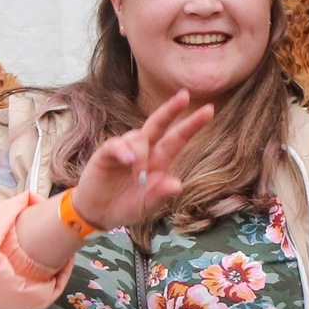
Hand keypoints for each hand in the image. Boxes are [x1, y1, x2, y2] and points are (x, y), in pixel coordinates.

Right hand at [67, 90, 217, 231]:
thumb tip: (177, 185)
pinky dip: (124, 151)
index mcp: (160, 160)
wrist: (99, 213)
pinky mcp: (106, 153)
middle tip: (184, 95)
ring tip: (137, 179)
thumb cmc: (127, 206)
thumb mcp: (146, 206)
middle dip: (171, 110)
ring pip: (139, 138)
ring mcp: (125, 149)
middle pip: (159, 124)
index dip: (192, 125)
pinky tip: (128, 161)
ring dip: (141, 155)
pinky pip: (117, 144)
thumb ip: (160, 195)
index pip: (178, 139)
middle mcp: (145, 150)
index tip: (209, 110)